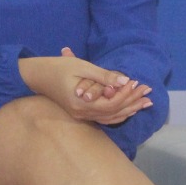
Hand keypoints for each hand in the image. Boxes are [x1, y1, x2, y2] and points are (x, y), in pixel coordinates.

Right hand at [20, 50, 153, 125]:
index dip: (126, 95)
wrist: (37, 75)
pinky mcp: (81, 114)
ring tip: (145, 102)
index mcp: (81, 103)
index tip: (137, 82)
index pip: (111, 104)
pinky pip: (103, 117)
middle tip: (149, 92)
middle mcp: (82, 113)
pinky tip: (129, 108)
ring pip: (110, 117)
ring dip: (129, 109)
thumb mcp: (82, 67)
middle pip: (113, 113)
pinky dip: (118, 113)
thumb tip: (125, 80)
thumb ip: (104, 75)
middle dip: (132, 102)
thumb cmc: (58, 67)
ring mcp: (81, 116)